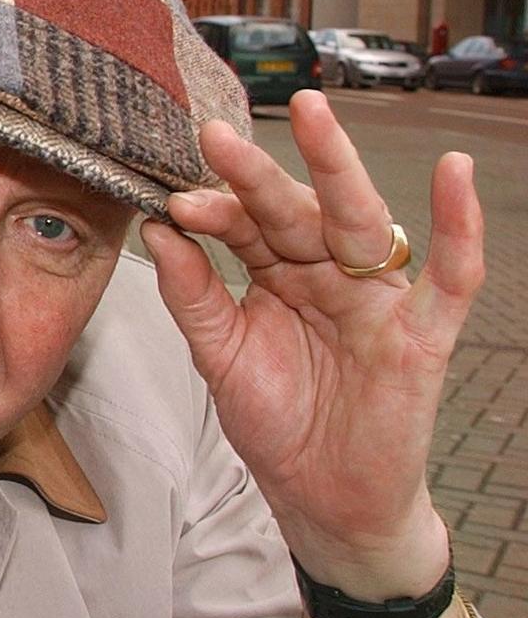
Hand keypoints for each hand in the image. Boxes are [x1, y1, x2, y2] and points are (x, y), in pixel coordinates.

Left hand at [138, 90, 483, 596]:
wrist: (322, 501)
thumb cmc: (278, 422)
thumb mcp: (221, 356)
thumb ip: (194, 296)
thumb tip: (158, 230)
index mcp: (279, 273)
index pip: (245, 226)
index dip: (214, 210)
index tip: (174, 199)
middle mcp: (328, 273)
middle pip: (294, 211)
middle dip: (257, 173)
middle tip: (215, 135)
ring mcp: (377, 299)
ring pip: (358, 223)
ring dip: (336, 169)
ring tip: (313, 115)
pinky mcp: (421, 335)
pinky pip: (451, 276)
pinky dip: (459, 226)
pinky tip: (455, 173)